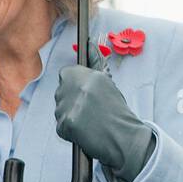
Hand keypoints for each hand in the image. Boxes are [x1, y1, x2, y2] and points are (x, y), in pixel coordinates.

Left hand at [54, 65, 155, 181]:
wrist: (122, 137)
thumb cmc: (116, 109)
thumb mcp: (107, 83)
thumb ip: (95, 63)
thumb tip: (89, 44)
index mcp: (84, 76)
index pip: (66, 73)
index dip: (75, 82)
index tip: (83, 90)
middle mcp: (73, 89)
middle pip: (61, 90)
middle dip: (71, 98)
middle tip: (88, 107)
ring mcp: (66, 107)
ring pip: (60, 107)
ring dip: (70, 112)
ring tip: (88, 119)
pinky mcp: (63, 124)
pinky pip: (61, 124)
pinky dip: (70, 128)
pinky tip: (84, 129)